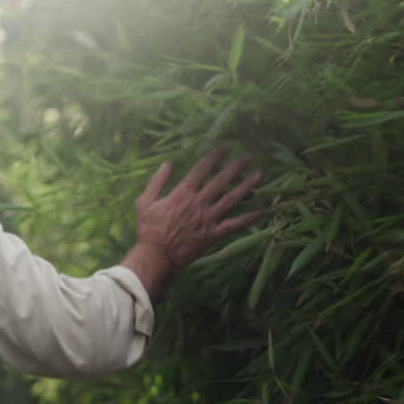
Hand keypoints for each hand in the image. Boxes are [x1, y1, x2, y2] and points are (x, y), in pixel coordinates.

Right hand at [135, 147, 262, 268]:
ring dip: (246, 186)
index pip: (201, 170)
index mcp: (182, 194)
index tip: (225, 147)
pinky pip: (233, 224)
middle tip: (249, 156)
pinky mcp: (213, 234)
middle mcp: (198, 203)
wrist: (157, 255)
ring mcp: (208, 219)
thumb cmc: (148, 229)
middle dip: (235, 167)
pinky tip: (259, 210)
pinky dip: (247, 217)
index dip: (214, 157)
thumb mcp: (144, 202)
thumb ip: (157, 182)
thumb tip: (167, 164)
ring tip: (259, 175)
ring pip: (231, 199)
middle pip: (221, 181)